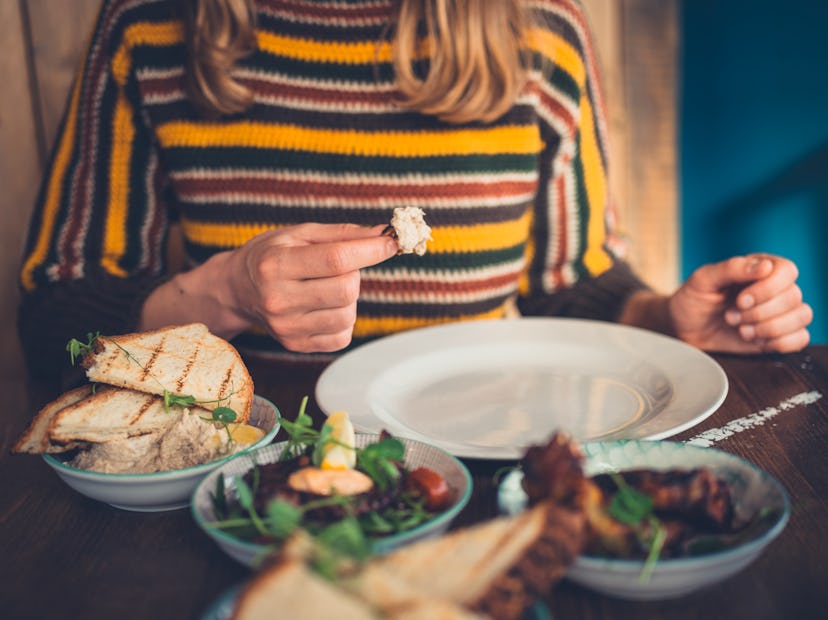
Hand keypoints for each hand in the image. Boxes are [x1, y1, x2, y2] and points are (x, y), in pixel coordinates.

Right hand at [222, 223, 397, 351]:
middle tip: (340, 266)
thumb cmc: (272, 255)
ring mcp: (286, 327)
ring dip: (349, 298)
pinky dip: (343, 318)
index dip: (370, 251)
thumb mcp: (299, 233)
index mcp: (276, 265)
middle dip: (354, 274)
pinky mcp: (296, 344)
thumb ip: (342, 234)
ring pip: (348, 314)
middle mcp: (278, 299)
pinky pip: (342, 335)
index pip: (335, 260)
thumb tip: (383, 235)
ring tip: (327, 286)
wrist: (237, 289)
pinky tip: (325, 306)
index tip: (390, 243)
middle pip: (346, 290)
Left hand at [668, 254, 812, 352]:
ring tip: (742, 330)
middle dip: (759, 313)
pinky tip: (756, 341)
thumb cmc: (693, 300)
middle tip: (731, 317)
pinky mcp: (780, 335)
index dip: (767, 288)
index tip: (740, 300)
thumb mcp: (703, 280)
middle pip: (793, 297)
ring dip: (769, 328)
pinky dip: (780, 342)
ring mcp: (779, 313)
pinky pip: (801, 339)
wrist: (684, 329)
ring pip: (801, 316)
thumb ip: (731, 268)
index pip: (787, 271)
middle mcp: (775, 288)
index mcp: (761, 268)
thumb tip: (765, 266)